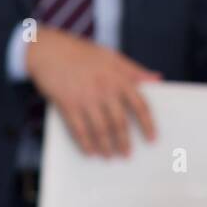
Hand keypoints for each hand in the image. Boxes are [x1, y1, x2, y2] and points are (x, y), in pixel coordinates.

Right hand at [26, 27, 159, 155]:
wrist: (49, 50)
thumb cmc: (82, 53)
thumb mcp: (112, 56)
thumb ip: (134, 70)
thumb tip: (157, 79)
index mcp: (118, 78)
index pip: (140, 106)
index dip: (148, 125)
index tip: (152, 139)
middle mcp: (104, 90)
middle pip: (120, 123)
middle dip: (124, 142)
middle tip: (127, 154)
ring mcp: (85, 98)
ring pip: (100, 130)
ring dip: (106, 146)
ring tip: (109, 156)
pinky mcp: (67, 104)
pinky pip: (79, 129)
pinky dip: (85, 143)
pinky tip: (90, 151)